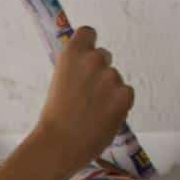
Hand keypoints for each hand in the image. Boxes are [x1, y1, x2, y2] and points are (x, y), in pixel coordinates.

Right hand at [35, 25, 134, 175]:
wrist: (58, 147)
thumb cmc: (53, 121)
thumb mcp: (58, 85)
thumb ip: (75, 72)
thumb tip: (89, 72)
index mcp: (72, 54)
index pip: (88, 33)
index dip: (87, 46)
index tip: (84, 61)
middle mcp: (94, 59)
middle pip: (104, 57)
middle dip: (99, 73)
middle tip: (86, 98)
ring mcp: (111, 76)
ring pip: (115, 79)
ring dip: (108, 93)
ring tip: (91, 114)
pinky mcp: (125, 95)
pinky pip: (125, 94)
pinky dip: (118, 105)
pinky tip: (102, 118)